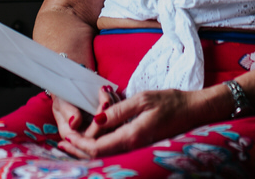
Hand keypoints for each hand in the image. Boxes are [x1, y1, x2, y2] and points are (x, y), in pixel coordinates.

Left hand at [58, 88, 215, 158]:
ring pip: (106, 153)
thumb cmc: (171, 102)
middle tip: (60, 142)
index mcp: (132, 136)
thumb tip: (96, 120)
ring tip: (70, 141)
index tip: (65, 135)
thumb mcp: (143, 99)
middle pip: (99, 155)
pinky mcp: (139, 144)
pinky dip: (99, 145)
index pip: (98, 148)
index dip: (79, 143)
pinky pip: (115, 149)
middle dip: (78, 149)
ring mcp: (137, 147)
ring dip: (87, 148)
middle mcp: (133, 146)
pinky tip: (91, 138)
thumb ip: (118, 111)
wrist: (194, 111)